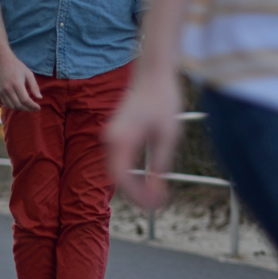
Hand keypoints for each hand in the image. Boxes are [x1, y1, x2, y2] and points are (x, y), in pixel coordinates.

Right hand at [0, 51, 42, 111]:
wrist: (2, 60)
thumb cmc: (17, 66)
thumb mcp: (28, 74)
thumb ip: (34, 86)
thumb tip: (39, 98)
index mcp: (17, 84)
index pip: (25, 100)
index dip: (32, 106)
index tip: (38, 108)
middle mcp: (8, 89)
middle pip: (19, 105)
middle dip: (28, 109)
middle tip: (35, 109)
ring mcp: (3, 91)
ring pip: (12, 106)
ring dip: (21, 108)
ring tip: (28, 107)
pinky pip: (6, 104)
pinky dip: (13, 106)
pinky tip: (19, 104)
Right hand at [105, 66, 182, 209]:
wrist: (154, 73)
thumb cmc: (163, 99)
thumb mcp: (168, 137)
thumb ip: (160, 167)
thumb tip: (157, 193)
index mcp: (122, 139)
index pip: (122, 178)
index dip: (137, 196)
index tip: (155, 205)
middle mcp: (110, 139)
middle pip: (116, 177)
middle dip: (135, 194)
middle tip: (157, 204)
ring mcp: (110, 136)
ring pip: (115, 170)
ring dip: (132, 185)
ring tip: (155, 195)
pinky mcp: (115, 133)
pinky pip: (118, 161)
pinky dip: (130, 174)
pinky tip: (147, 180)